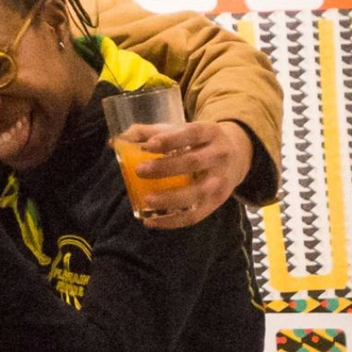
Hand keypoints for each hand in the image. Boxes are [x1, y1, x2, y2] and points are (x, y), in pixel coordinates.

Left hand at [121, 116, 251, 229]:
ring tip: (147, 200)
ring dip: (171, 199)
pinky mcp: (217, 202)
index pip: (191, 134)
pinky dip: (173, 221)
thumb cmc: (197, 141)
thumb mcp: (180, 130)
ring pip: (197, 193)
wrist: (238, 155)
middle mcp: (219, 155)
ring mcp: (220, 181)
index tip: (149, 146)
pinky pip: (196, 215)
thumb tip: (113, 142)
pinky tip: (151, 221)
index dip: (170, 140)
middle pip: (193, 163)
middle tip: (139, 170)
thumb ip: (148, 133)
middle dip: (166, 168)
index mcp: (209, 132)